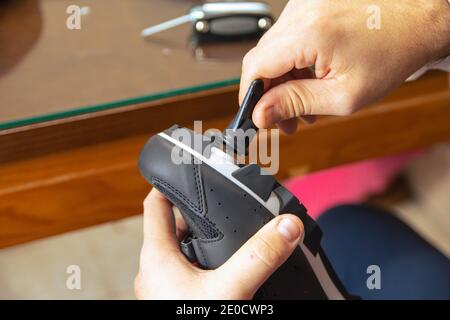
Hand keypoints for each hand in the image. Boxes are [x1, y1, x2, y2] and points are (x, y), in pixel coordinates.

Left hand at [135, 189, 303, 299]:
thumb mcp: (230, 290)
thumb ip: (259, 256)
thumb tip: (286, 227)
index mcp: (158, 255)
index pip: (156, 205)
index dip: (169, 183)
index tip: (187, 171)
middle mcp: (157, 268)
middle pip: (174, 227)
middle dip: (199, 214)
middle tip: (225, 204)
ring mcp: (166, 287)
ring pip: (183, 251)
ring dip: (204, 241)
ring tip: (231, 232)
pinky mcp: (177, 300)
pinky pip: (190, 272)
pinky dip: (206, 264)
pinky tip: (229, 269)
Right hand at [240, 0, 449, 132]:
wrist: (419, 18)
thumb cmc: (393, 51)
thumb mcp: (344, 94)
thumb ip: (296, 103)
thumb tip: (262, 113)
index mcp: (308, 33)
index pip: (254, 67)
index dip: (250, 96)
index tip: (258, 116)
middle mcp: (301, 12)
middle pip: (261, 59)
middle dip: (269, 93)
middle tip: (286, 118)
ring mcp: (304, 4)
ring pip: (273, 50)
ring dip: (283, 78)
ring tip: (305, 101)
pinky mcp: (309, 4)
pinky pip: (287, 37)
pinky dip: (293, 61)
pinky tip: (310, 77)